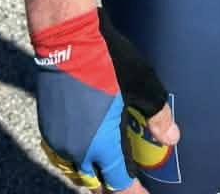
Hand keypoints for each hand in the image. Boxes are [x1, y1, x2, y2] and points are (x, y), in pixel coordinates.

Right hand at [32, 9, 178, 188]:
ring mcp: (59, 142)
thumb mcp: (141, 87)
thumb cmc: (107, 61)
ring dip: (92, 175)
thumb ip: (157, 117)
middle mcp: (78, 152)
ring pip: (76, 174)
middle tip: (126, 182)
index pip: (119, 185)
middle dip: (111, 186)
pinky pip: (62, 157)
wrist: (68, 40)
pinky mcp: (47, 129)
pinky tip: (86, 149)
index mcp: (102, 146)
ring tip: (106, 169)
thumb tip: (172, 138)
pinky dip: (76, 161)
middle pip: (95, 184)